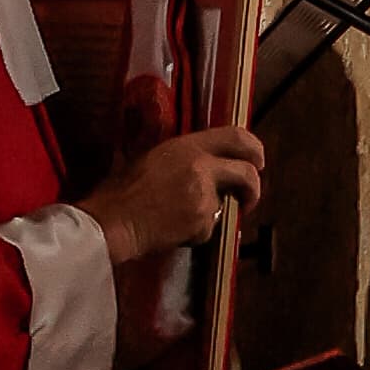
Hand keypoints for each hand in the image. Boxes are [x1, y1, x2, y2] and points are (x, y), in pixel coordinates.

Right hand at [89, 122, 262, 266]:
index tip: (257, 161)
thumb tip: (204, 162)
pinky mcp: (201, 221)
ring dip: (210, 214)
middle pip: (246, 172)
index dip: (253, 148)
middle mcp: (201, 166)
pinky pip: (207, 228)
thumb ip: (183, 156)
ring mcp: (203, 195)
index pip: (235, 136)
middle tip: (248, 199)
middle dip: (253, 188)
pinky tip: (173, 232)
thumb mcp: (152, 158)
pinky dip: (196, 233)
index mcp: (188, 146)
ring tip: (181, 219)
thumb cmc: (121, 191)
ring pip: (222, 205)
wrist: (112, 222)